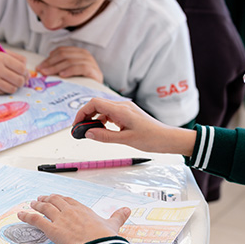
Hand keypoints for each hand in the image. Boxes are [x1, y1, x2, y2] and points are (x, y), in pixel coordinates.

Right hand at [0, 49, 28, 94]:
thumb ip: (14, 58)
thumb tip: (27, 70)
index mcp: (1, 58)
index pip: (22, 68)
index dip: (25, 72)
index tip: (24, 73)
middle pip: (19, 80)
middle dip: (22, 81)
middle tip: (19, 79)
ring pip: (13, 88)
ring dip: (14, 86)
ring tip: (10, 82)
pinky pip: (3, 92)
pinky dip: (5, 89)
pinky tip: (0, 84)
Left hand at [18, 195, 130, 243]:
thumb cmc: (106, 238)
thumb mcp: (113, 225)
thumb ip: (118, 216)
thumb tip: (127, 209)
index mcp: (83, 210)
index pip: (69, 201)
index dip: (61, 199)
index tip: (57, 198)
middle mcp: (70, 211)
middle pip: (55, 201)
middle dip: (47, 199)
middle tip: (40, 199)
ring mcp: (60, 219)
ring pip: (45, 208)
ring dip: (37, 205)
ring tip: (31, 204)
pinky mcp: (52, 229)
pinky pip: (37, 220)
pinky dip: (27, 216)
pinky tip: (20, 215)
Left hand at [37, 46, 103, 81]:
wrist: (97, 92)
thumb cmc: (81, 83)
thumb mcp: (68, 72)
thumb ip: (59, 67)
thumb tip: (42, 67)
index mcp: (78, 52)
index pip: (61, 51)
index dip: (49, 58)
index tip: (39, 66)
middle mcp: (85, 55)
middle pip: (64, 55)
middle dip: (50, 63)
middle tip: (41, 71)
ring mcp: (91, 62)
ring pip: (70, 61)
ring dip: (56, 67)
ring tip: (47, 73)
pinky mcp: (95, 72)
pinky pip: (81, 68)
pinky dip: (70, 70)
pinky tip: (62, 75)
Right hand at [73, 98, 195, 154]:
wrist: (167, 138)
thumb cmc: (152, 138)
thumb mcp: (125, 140)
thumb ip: (104, 136)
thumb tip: (88, 134)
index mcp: (121, 110)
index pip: (95, 103)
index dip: (82, 112)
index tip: (77, 124)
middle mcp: (122, 106)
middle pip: (97, 105)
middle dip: (85, 116)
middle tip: (79, 130)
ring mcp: (125, 109)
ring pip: (103, 110)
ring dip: (93, 119)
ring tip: (89, 132)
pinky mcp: (127, 114)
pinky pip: (110, 114)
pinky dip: (102, 121)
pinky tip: (101, 131)